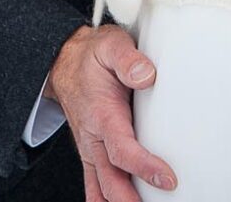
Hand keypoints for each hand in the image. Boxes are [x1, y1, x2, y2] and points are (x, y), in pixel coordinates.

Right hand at [47, 24, 176, 200]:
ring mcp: (90, 149)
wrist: (63, 61)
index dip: (144, 168)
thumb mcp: (110, 45)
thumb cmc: (91, 56)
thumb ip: (128, 59)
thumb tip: (147, 75)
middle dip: (132, 201)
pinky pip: (94, 187)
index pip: (122, 150)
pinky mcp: (91, 154)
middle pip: (111, 182)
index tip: (167, 178)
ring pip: (102, 190)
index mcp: (101, 114)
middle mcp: (93, 138)